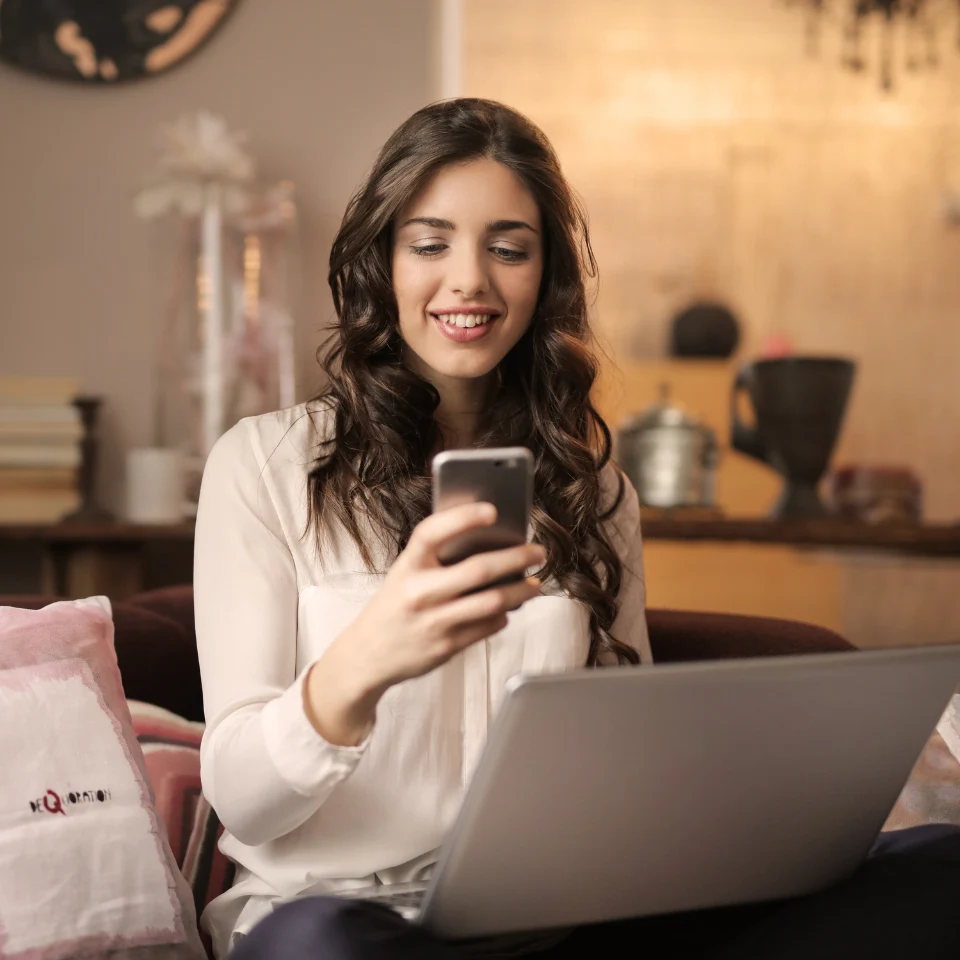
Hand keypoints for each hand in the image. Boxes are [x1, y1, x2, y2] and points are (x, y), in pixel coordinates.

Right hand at [305, 503, 544, 744]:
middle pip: (478, 570)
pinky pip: (488, 626)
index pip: (433, 532)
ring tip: (534, 583)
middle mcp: (419, 592)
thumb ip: (436, 558)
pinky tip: (508, 608)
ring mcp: (434, 622)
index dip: (463, 517)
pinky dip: (504, 615)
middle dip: (516, 558)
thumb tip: (488, 542)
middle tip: (538, 552)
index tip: (492, 510)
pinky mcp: (446, 646)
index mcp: (407, 566)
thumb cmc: (394, 606)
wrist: (368, 655)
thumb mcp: (404, 574)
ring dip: (520, 591)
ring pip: (491, 601)